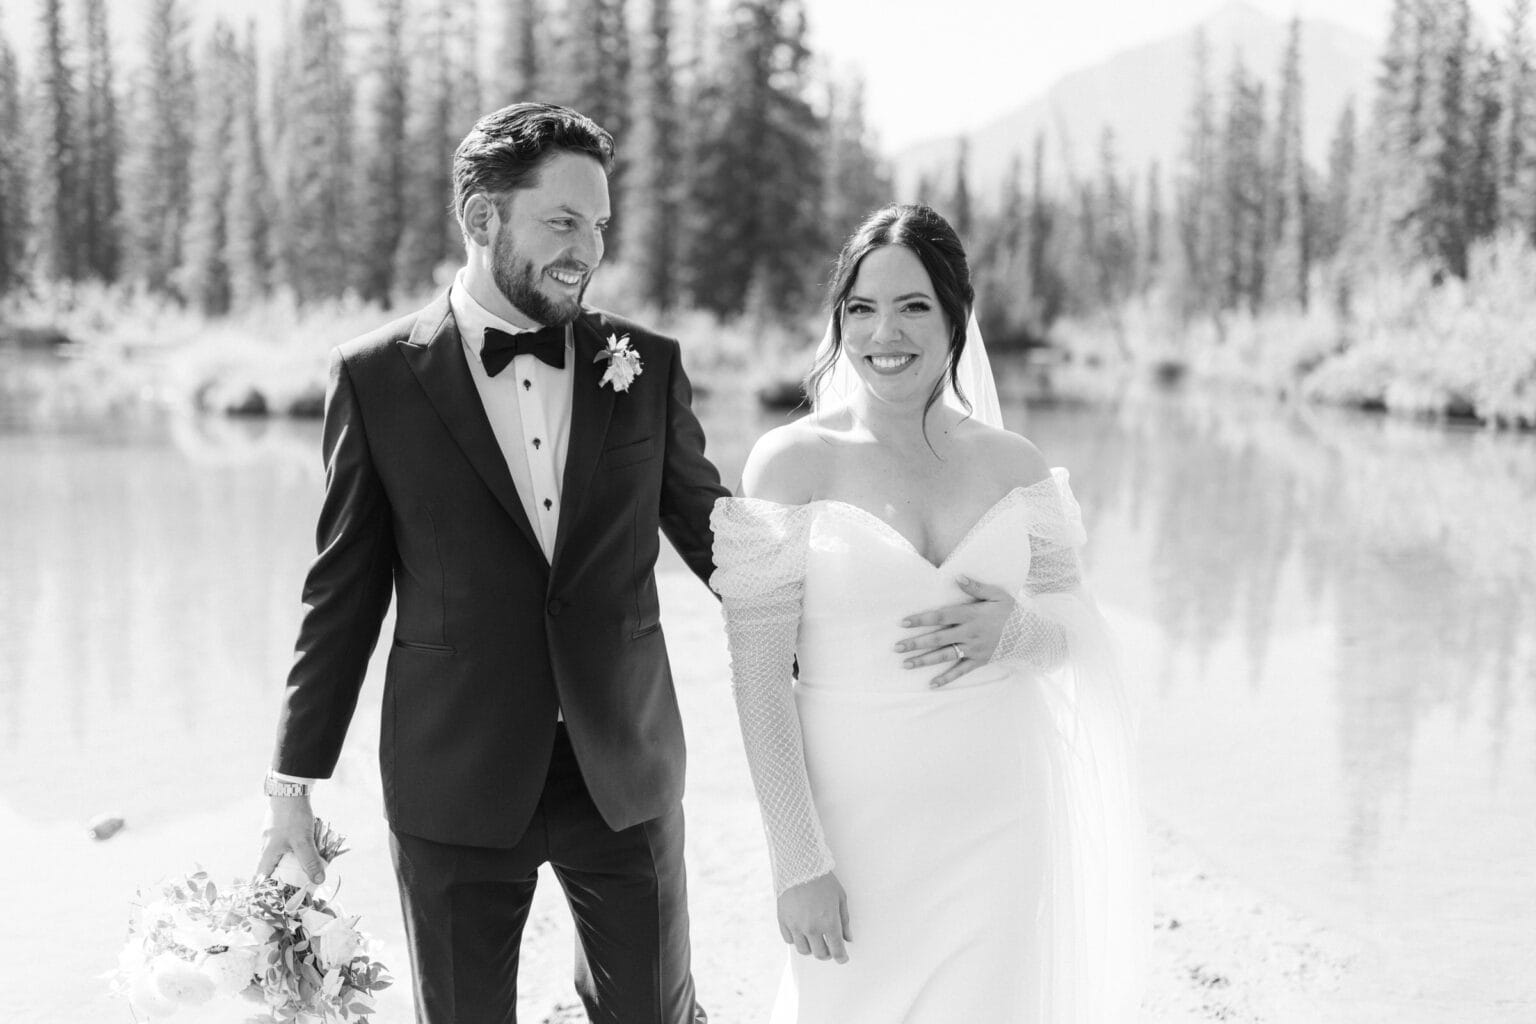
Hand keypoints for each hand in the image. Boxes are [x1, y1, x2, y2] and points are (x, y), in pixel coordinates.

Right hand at [255, 796, 325, 884]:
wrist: (290, 789)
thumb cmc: (293, 816)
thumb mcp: (303, 841)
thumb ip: (310, 861)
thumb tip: (317, 880)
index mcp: (267, 854)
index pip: (260, 880)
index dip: (265, 892)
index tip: (275, 902)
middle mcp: (266, 848)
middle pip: (271, 871)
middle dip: (283, 881)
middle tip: (297, 889)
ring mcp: (272, 838)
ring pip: (279, 858)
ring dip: (290, 866)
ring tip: (304, 873)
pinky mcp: (280, 830)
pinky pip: (285, 848)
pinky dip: (294, 853)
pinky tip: (306, 852)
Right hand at [777, 872, 851, 962]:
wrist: (800, 865)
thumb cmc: (823, 880)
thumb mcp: (841, 898)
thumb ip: (845, 921)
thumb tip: (848, 938)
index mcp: (829, 922)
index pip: (837, 950)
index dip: (841, 957)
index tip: (842, 958)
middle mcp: (812, 928)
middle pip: (820, 954)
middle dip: (827, 953)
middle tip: (830, 947)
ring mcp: (796, 925)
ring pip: (803, 950)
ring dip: (811, 947)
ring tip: (815, 938)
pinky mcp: (783, 921)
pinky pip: (789, 939)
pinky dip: (796, 938)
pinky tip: (801, 930)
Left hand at [896, 574, 1014, 687]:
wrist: (1030, 634)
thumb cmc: (1011, 611)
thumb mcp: (997, 594)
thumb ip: (976, 587)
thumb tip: (957, 577)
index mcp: (971, 615)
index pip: (941, 616)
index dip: (921, 619)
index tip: (903, 623)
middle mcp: (970, 633)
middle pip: (938, 638)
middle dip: (916, 643)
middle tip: (896, 647)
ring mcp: (974, 649)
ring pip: (945, 656)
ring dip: (924, 660)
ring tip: (905, 664)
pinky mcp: (979, 661)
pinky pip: (960, 671)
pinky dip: (946, 678)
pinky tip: (932, 684)